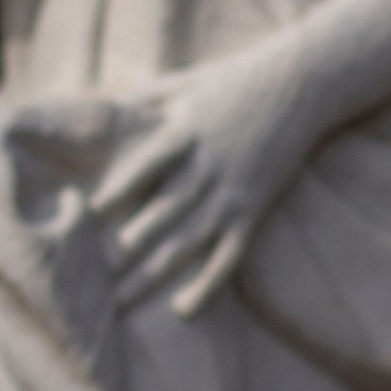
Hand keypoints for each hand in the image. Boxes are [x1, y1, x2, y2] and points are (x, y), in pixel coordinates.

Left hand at [87, 48, 311, 313]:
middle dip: (128, 245)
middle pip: (163, 212)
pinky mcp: (252, 210)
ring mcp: (231, 192)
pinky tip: (183, 308)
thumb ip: (142, 97)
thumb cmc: (234, 82)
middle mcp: (208, 167)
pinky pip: (228, 254)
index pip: (149, 164)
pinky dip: (207, 283)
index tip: (91, 214)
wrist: (299, 87)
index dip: (121, 187)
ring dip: (153, 273)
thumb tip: (96, 101)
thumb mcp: (184, 82)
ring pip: (189, 241)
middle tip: (92, 278)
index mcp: (187, 133)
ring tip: (120, 302)